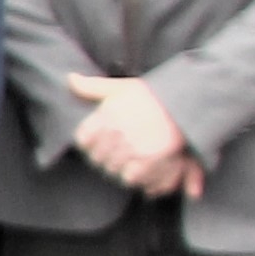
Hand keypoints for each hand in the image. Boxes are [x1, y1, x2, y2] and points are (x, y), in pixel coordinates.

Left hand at [65, 73, 196, 195]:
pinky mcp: (150, 160)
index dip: (88, 144)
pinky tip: (136, 168)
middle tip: (114, 154)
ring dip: (117, 168)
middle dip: (103, 158)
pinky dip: (132, 176)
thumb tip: (70, 79)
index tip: (97, 143)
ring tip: (126, 161)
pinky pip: (130, 176)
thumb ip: (92, 86)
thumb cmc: (150, 95)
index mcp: (107, 114)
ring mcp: (133, 146)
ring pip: (112, 169)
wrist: (185, 104)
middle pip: (96, 158)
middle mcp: (117, 131)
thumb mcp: (121, 87)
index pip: (83, 140)